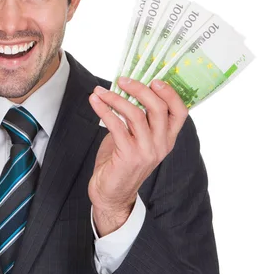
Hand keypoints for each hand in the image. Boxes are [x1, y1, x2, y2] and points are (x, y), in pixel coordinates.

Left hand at [87, 77, 188, 235]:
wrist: (111, 193)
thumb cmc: (120, 162)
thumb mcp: (135, 138)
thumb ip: (136, 118)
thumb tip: (125, 89)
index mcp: (167, 139)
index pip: (180, 112)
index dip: (170, 93)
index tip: (154, 79)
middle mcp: (161, 144)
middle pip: (158, 108)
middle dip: (139, 89)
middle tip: (122, 80)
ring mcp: (147, 151)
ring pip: (136, 115)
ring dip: (116, 99)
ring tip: (100, 92)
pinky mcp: (129, 156)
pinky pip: (116, 125)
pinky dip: (104, 110)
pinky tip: (95, 102)